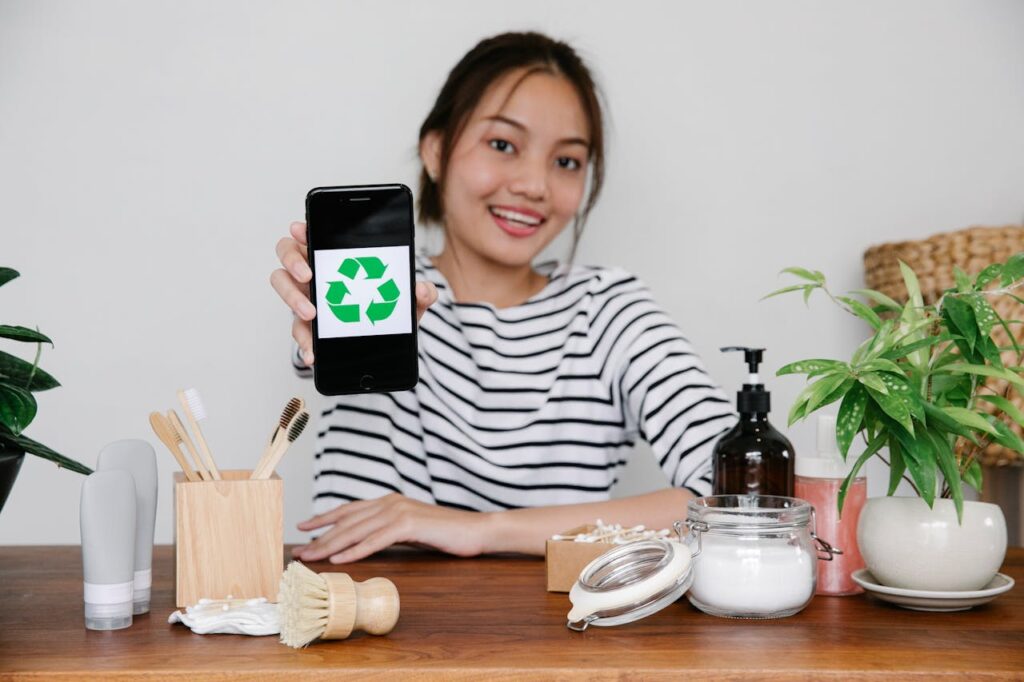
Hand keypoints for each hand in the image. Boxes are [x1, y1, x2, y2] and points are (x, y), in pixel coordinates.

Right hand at [270, 221, 438, 365]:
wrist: (386, 345)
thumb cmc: (390, 310)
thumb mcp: (409, 301)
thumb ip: (421, 293)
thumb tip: (421, 289)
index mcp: (336, 257)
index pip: (313, 235)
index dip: (303, 229)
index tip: (301, 228)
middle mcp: (316, 273)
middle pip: (288, 254)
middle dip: (293, 261)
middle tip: (308, 274)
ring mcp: (307, 298)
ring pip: (283, 288)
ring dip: (292, 299)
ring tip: (312, 314)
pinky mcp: (307, 326)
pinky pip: (297, 331)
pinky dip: (304, 342)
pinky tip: (313, 352)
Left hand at [292, 493, 490, 563]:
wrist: (475, 529)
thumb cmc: (444, 533)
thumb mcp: (410, 529)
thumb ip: (387, 530)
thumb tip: (363, 543)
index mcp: (388, 501)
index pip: (349, 509)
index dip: (324, 518)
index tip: (303, 527)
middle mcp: (390, 502)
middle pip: (347, 521)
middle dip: (320, 536)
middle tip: (300, 551)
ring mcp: (399, 511)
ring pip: (356, 530)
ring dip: (331, 545)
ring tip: (312, 558)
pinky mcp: (409, 524)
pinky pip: (376, 540)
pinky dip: (356, 550)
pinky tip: (340, 560)